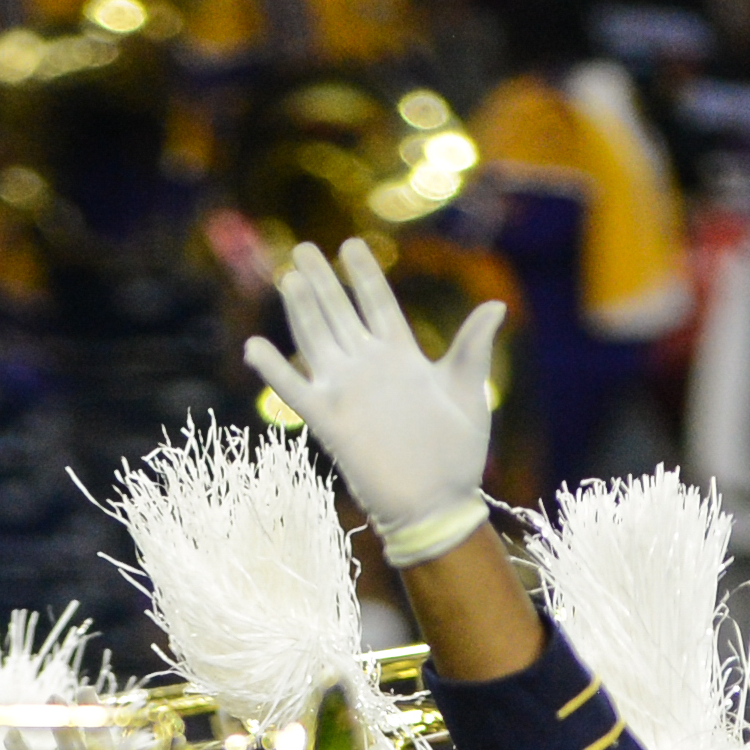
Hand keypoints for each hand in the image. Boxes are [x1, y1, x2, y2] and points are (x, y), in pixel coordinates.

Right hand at [238, 235, 509, 563]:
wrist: (437, 504)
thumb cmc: (458, 454)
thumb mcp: (469, 393)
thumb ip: (472, 347)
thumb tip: (496, 305)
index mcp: (403, 357)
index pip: (377, 305)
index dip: (364, 275)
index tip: (350, 245)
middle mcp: (369, 369)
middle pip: (340, 313)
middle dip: (322, 281)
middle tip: (304, 248)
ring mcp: (347, 392)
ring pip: (317, 340)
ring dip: (301, 310)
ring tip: (288, 278)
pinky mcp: (330, 422)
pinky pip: (295, 391)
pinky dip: (274, 370)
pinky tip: (254, 346)